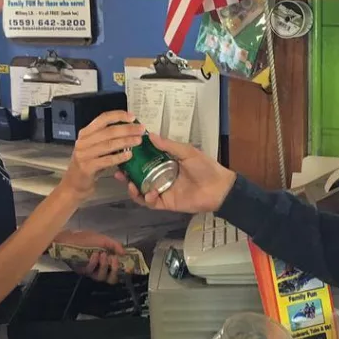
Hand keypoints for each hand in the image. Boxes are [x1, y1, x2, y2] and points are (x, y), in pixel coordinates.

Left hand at [55, 229, 124, 284]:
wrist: (70, 238)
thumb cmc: (86, 239)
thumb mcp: (103, 239)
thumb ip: (115, 245)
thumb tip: (124, 253)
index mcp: (107, 262)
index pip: (118, 272)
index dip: (123, 271)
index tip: (126, 265)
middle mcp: (100, 269)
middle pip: (111, 280)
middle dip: (114, 271)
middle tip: (114, 259)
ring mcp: (91, 271)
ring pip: (101, 277)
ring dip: (104, 266)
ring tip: (102, 254)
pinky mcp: (82, 271)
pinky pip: (90, 271)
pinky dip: (93, 262)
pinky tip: (93, 254)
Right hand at [60, 111, 144, 201]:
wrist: (74, 184)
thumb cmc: (88, 165)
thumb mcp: (95, 148)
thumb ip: (107, 139)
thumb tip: (129, 130)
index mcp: (85, 133)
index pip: (102, 119)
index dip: (118, 116)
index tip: (132, 117)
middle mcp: (83, 142)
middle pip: (108, 131)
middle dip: (127, 129)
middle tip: (141, 130)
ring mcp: (84, 154)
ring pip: (109, 145)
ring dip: (126, 141)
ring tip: (138, 141)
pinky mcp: (87, 167)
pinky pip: (107, 160)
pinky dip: (119, 157)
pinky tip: (129, 155)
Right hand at [115, 132, 235, 213]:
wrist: (219, 188)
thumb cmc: (206, 168)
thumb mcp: (187, 152)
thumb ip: (169, 146)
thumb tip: (151, 135)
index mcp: (167, 163)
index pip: (146, 160)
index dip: (135, 158)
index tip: (125, 153)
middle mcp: (162, 176)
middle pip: (140, 176)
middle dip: (128, 174)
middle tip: (119, 171)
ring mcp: (163, 190)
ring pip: (142, 190)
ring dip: (133, 188)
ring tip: (129, 183)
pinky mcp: (167, 203)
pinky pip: (151, 203)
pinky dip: (147, 199)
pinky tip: (148, 194)